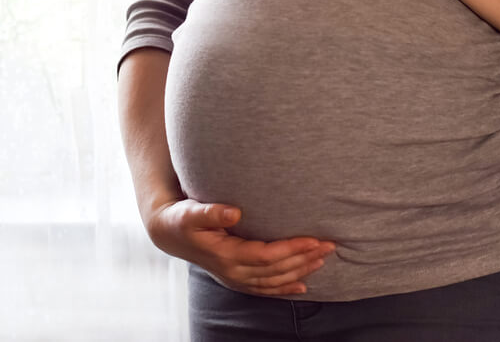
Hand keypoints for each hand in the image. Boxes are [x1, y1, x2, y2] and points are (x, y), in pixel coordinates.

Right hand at [146, 197, 336, 295]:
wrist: (169, 234)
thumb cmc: (182, 218)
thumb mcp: (191, 212)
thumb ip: (211, 211)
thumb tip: (234, 211)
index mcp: (227, 256)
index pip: (268, 256)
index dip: (293, 249)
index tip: (314, 239)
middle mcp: (233, 272)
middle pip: (277, 270)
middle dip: (305, 258)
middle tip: (330, 244)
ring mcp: (235, 278)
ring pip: (275, 280)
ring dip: (301, 270)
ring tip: (323, 258)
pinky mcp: (236, 278)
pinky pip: (265, 288)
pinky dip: (285, 288)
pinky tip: (302, 286)